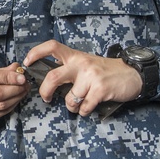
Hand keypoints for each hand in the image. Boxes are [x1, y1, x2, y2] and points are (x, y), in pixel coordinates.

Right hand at [0, 62, 27, 124]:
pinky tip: (17, 98)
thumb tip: (18, 68)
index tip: (22, 77)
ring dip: (17, 97)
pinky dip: (13, 104)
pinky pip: (3, 112)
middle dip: (15, 88)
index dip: (9, 77)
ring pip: (2, 104)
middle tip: (25, 84)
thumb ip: (1, 71)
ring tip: (23, 90)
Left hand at [23, 40, 142, 116]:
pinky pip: (83, 107)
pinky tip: (88, 108)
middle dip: (45, 91)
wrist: (132, 74)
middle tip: (46, 98)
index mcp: (75, 56)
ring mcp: (91, 76)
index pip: (51, 46)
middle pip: (53, 77)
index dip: (36, 53)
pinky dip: (83, 112)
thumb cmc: (105, 71)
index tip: (26, 62)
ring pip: (69, 98)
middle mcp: (81, 63)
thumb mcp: (85, 63)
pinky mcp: (100, 89)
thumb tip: (48, 82)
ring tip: (77, 106)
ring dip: (71, 107)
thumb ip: (69, 68)